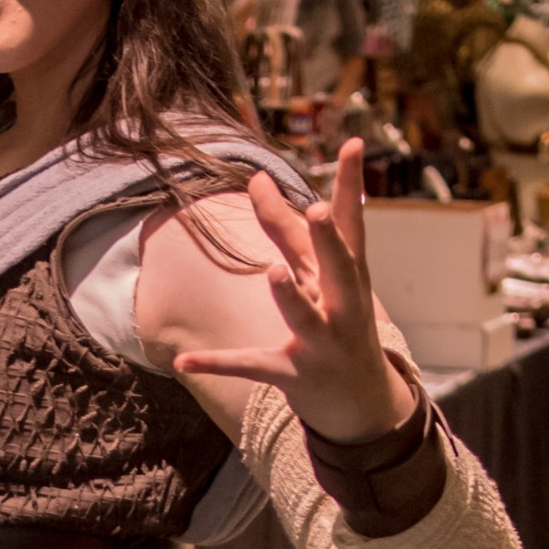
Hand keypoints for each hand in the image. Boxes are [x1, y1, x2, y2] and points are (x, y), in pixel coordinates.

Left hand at [173, 138, 415, 442]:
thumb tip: (257, 179)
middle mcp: (341, 306)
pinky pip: (251, 366)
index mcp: (348, 277)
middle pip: (336, 267)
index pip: (351, 225)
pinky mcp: (293, 375)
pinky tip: (183, 360)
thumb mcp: (324, 280)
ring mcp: (321, 342)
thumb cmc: (340, 324)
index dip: (351, 185)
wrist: (365, 404)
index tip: (354, 145)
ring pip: (303, 315)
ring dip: (290, 296)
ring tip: (274, 273)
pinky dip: (217, 364)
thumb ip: (289, 232)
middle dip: (327, 240)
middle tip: (317, 209)